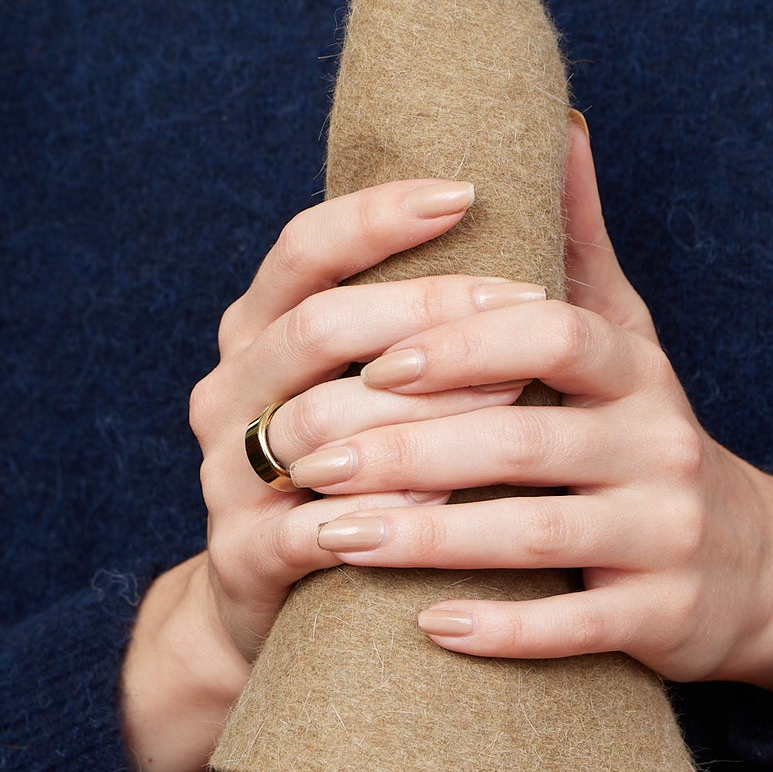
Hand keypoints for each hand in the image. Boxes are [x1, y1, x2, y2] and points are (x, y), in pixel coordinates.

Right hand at [121, 178, 538, 771]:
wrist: (278, 610)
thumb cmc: (363, 470)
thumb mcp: (379, 380)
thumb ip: (432, 298)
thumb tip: (547, 162)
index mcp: (257, 331)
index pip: (304, 249)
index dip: (378, 216)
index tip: (469, 191)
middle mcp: (229, 390)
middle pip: (320, 326)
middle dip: (428, 307)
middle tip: (530, 296)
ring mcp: (225, 474)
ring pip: (320, 422)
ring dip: (425, 408)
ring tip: (516, 397)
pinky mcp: (243, 556)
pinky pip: (309, 525)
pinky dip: (384, 508)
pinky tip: (451, 496)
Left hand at [283, 117, 772, 701]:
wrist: (754, 572)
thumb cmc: (646, 441)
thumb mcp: (627, 340)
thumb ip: (580, 244)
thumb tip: (556, 122)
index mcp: (635, 371)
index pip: (555, 334)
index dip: (465, 343)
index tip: (376, 360)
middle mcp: (660, 445)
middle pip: (526, 440)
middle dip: (409, 450)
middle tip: (310, 459)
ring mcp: (666, 536)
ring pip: (539, 539)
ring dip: (430, 539)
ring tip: (336, 539)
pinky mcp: (664, 618)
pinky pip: (576, 629)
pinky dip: (501, 631)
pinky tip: (425, 628)